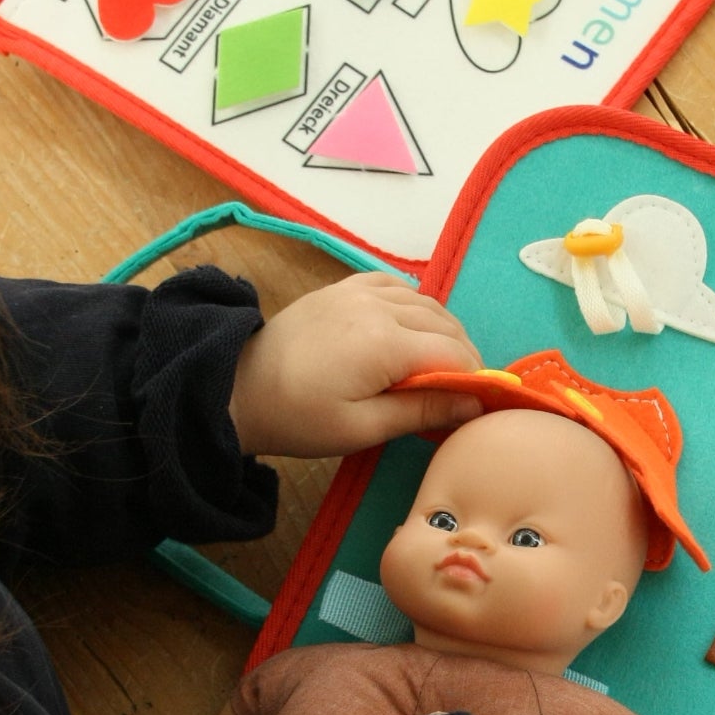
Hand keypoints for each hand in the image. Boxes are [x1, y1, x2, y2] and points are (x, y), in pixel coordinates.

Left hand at [231, 273, 481, 457]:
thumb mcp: (362, 428)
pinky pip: (399, 288)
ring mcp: (361, 289)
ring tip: (433, 369)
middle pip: (447, 326)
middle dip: (461, 358)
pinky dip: (415, 308)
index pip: (455, 354)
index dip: (474, 380)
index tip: (476, 406)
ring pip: (427, 304)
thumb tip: (474, 404)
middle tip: (454, 394)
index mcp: (384, 342)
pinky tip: (408, 333)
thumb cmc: (298, 417)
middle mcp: (379, 305)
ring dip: (441, 333)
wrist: (239, 387)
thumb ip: (422, 411)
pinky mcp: (346, 286)